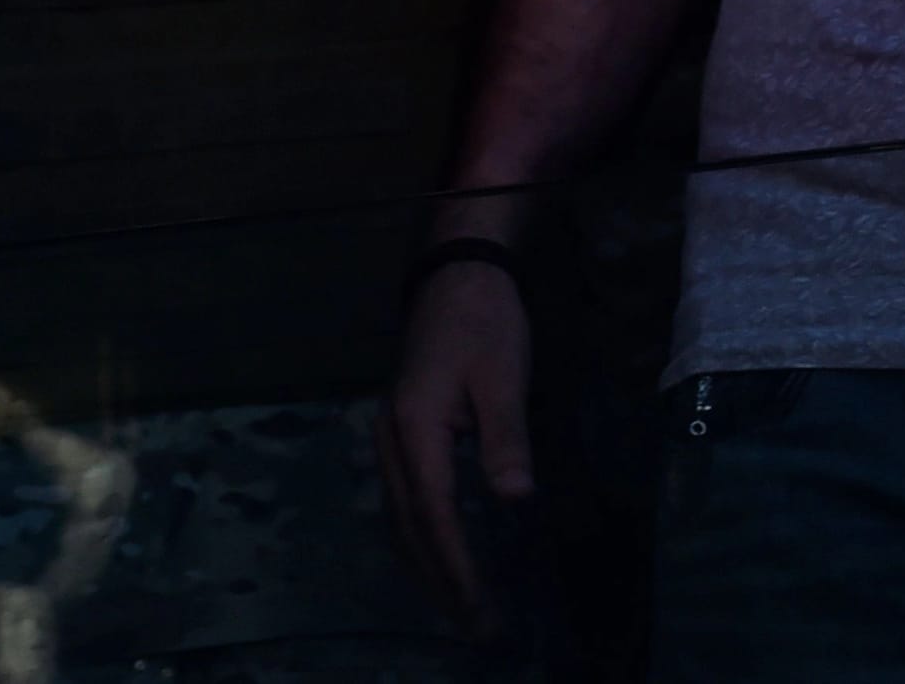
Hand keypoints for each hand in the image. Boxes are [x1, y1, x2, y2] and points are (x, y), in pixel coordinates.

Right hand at [377, 255, 533, 635]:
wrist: (454, 276)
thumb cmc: (484, 323)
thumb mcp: (503, 374)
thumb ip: (505, 436)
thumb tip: (513, 497)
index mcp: (415, 430)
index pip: (435, 516)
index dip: (457, 568)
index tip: (481, 610)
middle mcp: (392, 442)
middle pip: (411, 530)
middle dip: (442, 583)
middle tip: (477, 628)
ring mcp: (390, 440)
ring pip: (401, 521)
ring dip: (428, 567)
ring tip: (460, 608)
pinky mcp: (401, 436)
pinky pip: (404, 503)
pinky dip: (421, 540)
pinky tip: (440, 558)